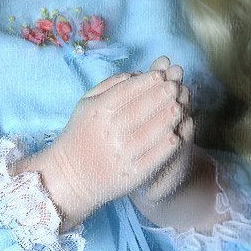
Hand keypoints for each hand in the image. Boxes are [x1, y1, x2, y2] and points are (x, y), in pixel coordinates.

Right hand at [13, 58, 191, 228]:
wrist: (71, 176)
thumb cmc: (80, 134)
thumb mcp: (86, 104)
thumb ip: (109, 85)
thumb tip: (136, 74)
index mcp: (98, 111)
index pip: (128, 91)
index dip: (148, 81)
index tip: (161, 75)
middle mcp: (111, 131)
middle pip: (143, 108)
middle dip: (163, 94)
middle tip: (176, 86)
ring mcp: (123, 153)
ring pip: (153, 131)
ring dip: (169, 117)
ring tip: (179, 107)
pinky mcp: (132, 174)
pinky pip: (155, 156)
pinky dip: (168, 144)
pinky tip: (176, 135)